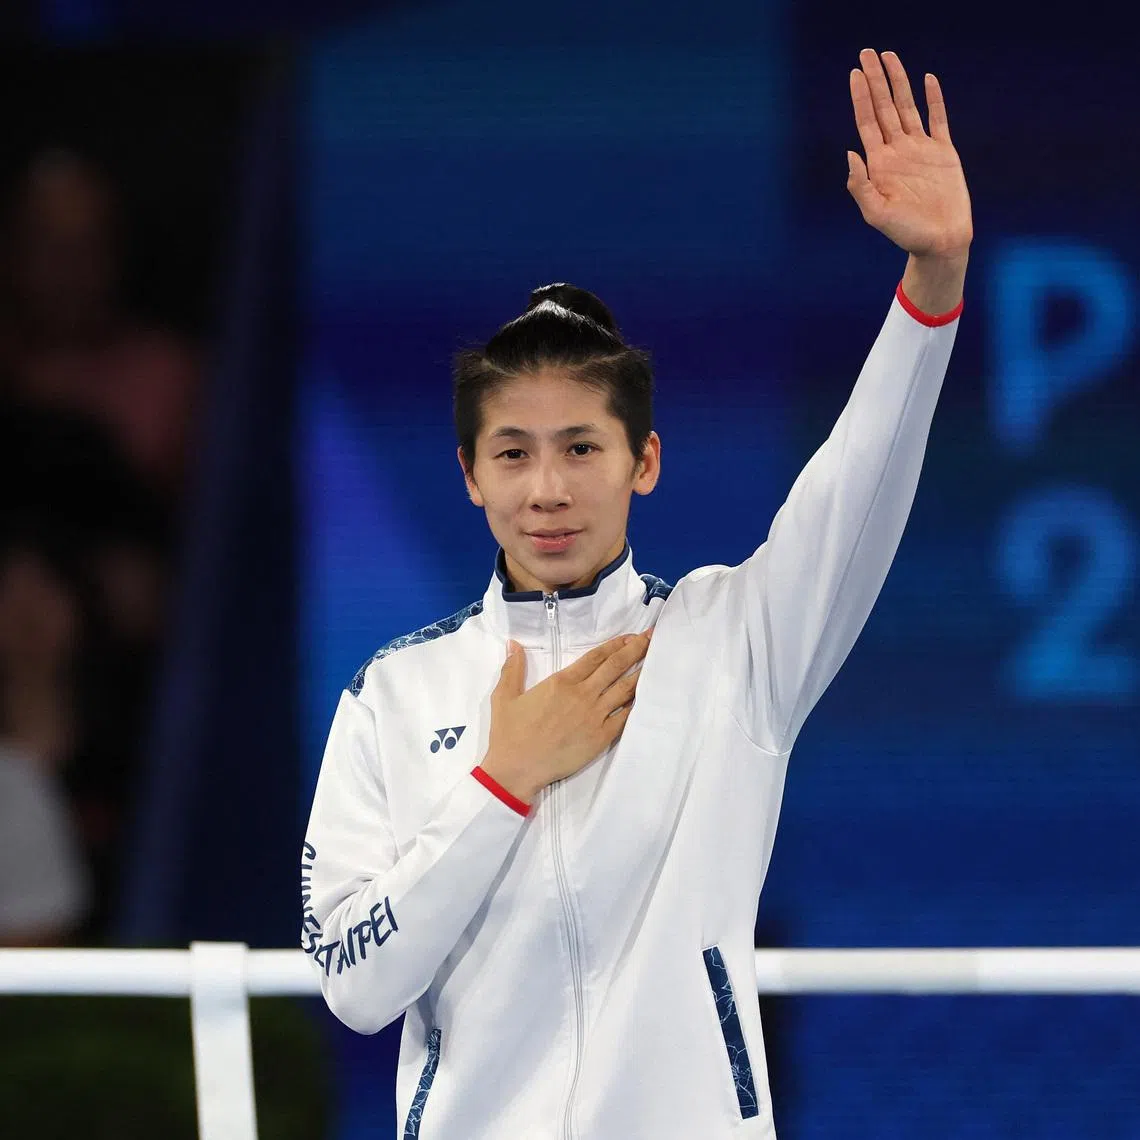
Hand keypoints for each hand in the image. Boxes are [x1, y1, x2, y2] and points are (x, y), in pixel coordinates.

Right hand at [480, 631, 651, 803]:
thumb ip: (512, 668)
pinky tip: (646, 695)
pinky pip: (625, 717)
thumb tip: (513, 644)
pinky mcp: (601, 737)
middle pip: (615, 666)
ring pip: (625, 689)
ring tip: (656, 660)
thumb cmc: (509, 733)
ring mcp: (595, 716)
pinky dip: (636, 704)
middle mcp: (582, 694)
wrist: (517, 768)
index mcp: (562, 682)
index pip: (595, 657)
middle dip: (636, 650)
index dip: (615, 644)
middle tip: (652, 638)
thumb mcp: (504, 696)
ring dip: (640, 672)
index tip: (631, 636)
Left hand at [846, 49, 972, 260]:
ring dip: (899, 81)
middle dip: (875, 80)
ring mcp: (921, 149)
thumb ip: (861, 185)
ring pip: (908, 106)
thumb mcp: (876, 214)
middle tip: (867, 53)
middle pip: (884, 107)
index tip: (855, 73)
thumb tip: (851, 152)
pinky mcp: (944, 152)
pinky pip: (938, 119)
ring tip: (890, 57)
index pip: (867, 122)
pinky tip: (928, 80)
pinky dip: (934, 99)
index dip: (861, 97)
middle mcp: (898, 151)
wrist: (940, 242)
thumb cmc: (906, 233)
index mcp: (880, 163)